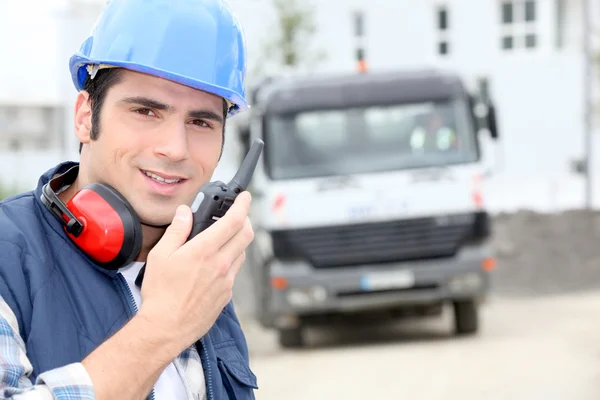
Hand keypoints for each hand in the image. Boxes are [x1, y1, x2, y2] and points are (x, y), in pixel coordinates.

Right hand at [137, 191, 253, 351]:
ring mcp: (226, 281)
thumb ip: (177, 230)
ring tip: (224, 238)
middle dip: (245, 219)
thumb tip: (185, 212)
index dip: (243, 205)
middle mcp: (221, 264)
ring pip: (242, 253)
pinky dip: (230, 261)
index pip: (233, 220)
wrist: (166, 327)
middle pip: (246, 234)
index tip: (245, 197)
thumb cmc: (160, 294)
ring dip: (238, 241)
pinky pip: (235, 272)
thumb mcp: (161, 255)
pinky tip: (216, 263)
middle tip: (237, 214)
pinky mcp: (226, 295)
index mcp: (205, 250)